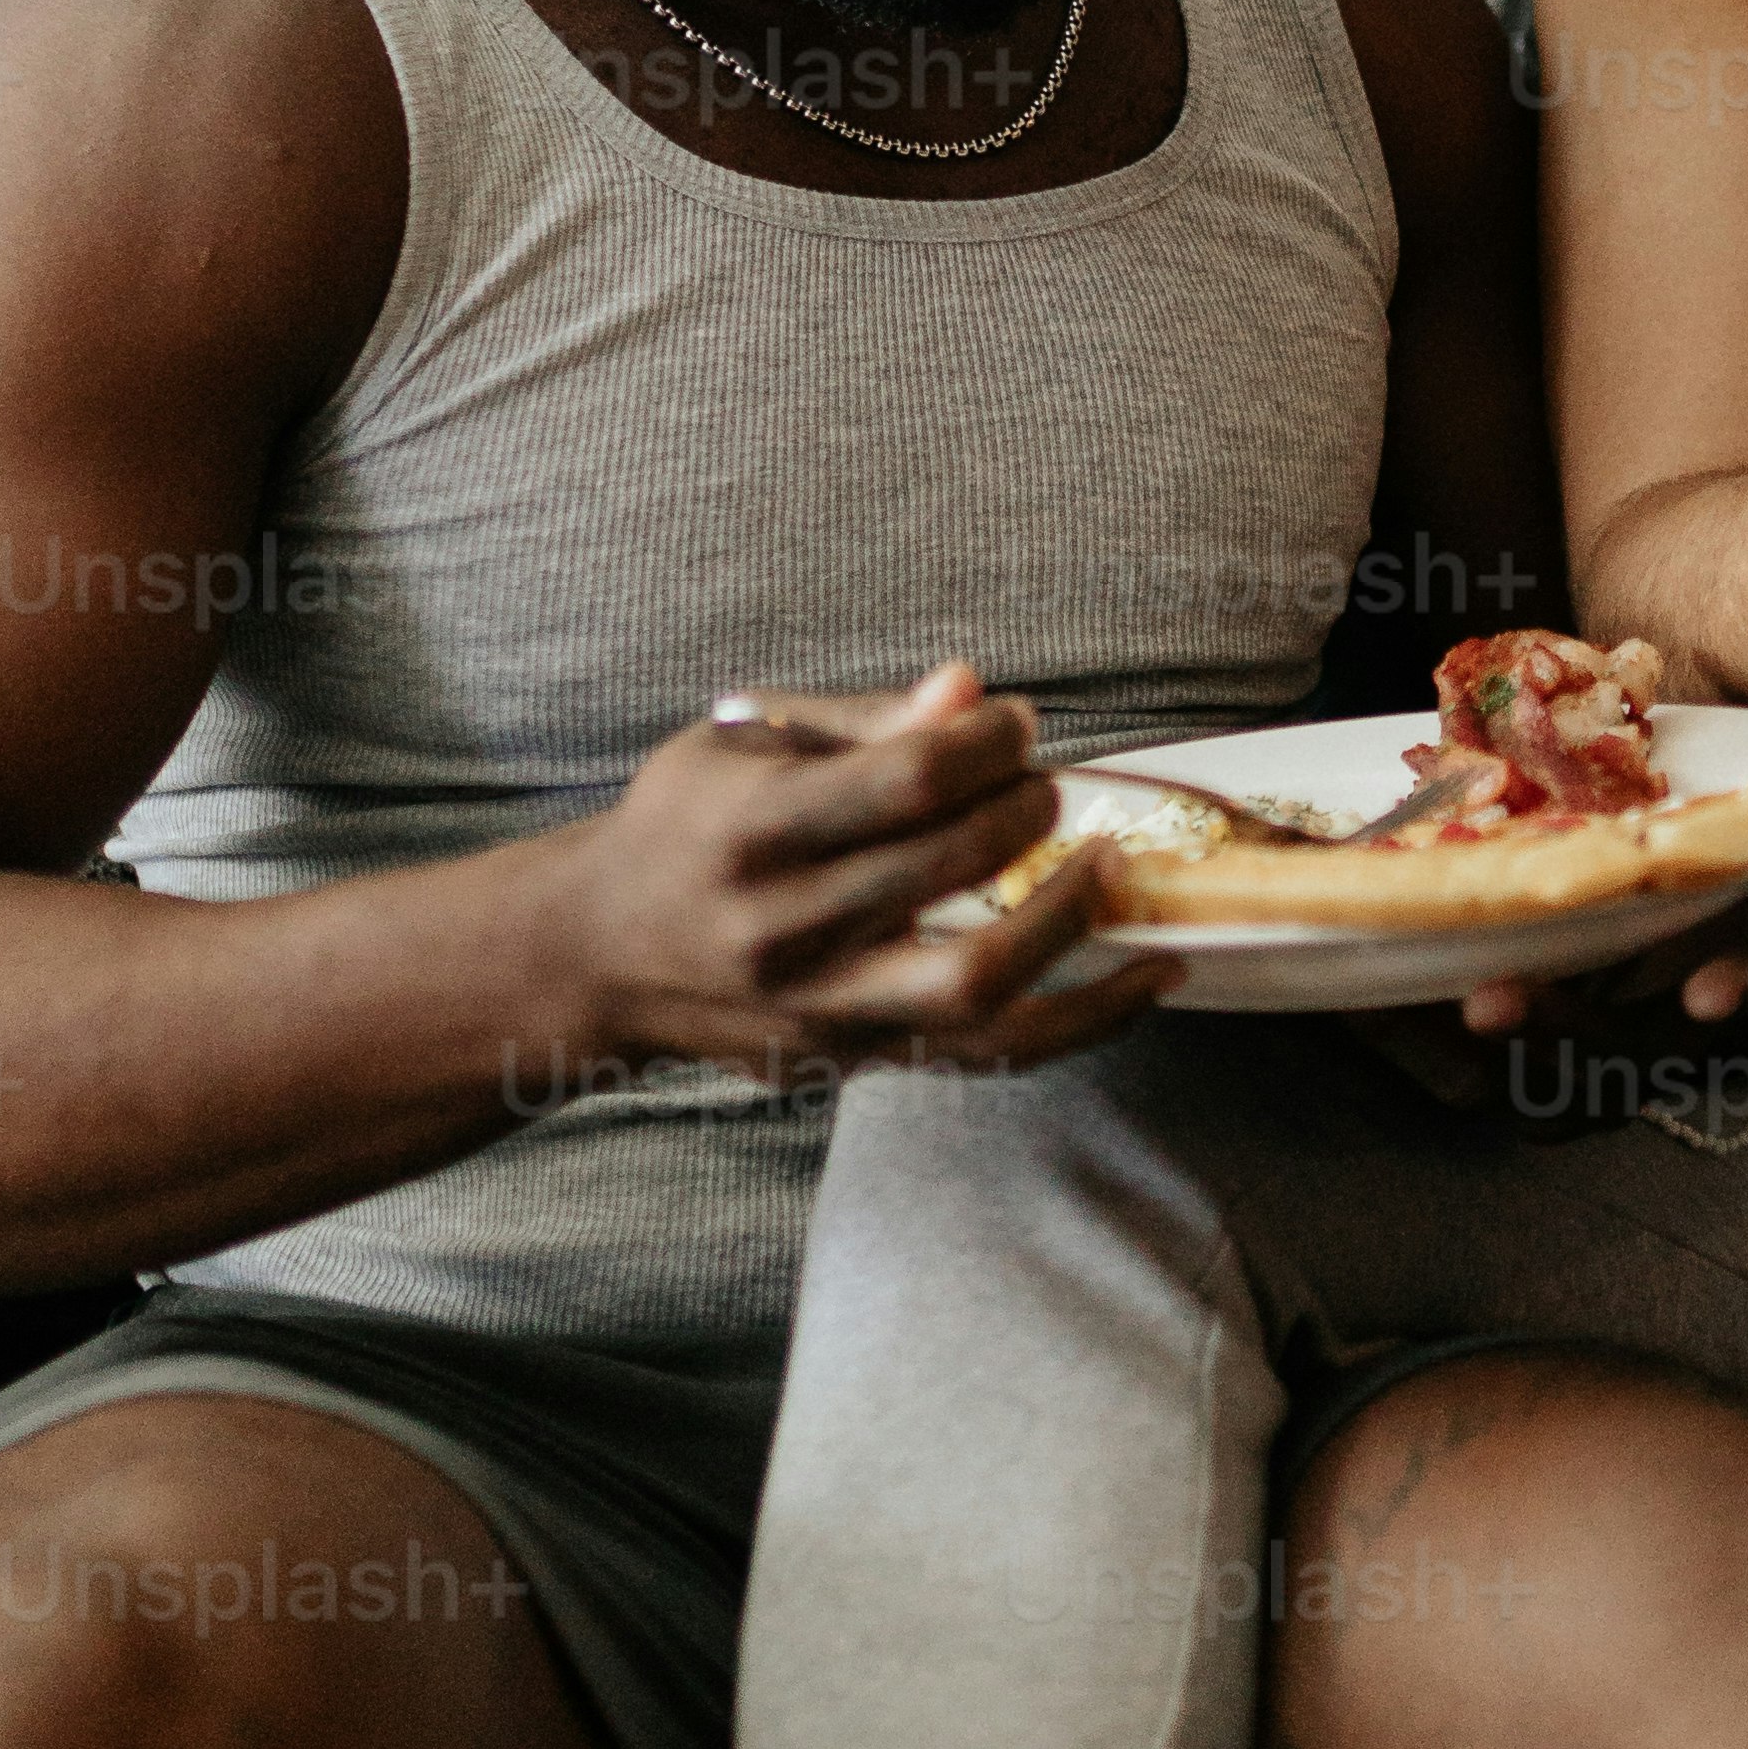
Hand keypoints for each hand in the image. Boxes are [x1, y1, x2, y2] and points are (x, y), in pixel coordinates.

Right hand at [558, 662, 1160, 1074]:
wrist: (596, 954)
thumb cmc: (685, 822)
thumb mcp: (745, 740)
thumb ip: (865, 719)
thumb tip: (970, 688)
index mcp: (751, 826)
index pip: (906, 778)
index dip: (986, 741)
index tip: (1015, 722)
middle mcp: (781, 925)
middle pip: (949, 865)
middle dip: (1026, 809)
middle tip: (1048, 783)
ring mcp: (818, 1007)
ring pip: (978, 983)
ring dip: (1070, 920)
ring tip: (1114, 869)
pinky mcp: (851, 1060)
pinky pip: (990, 1053)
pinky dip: (1086, 1019)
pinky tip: (1151, 978)